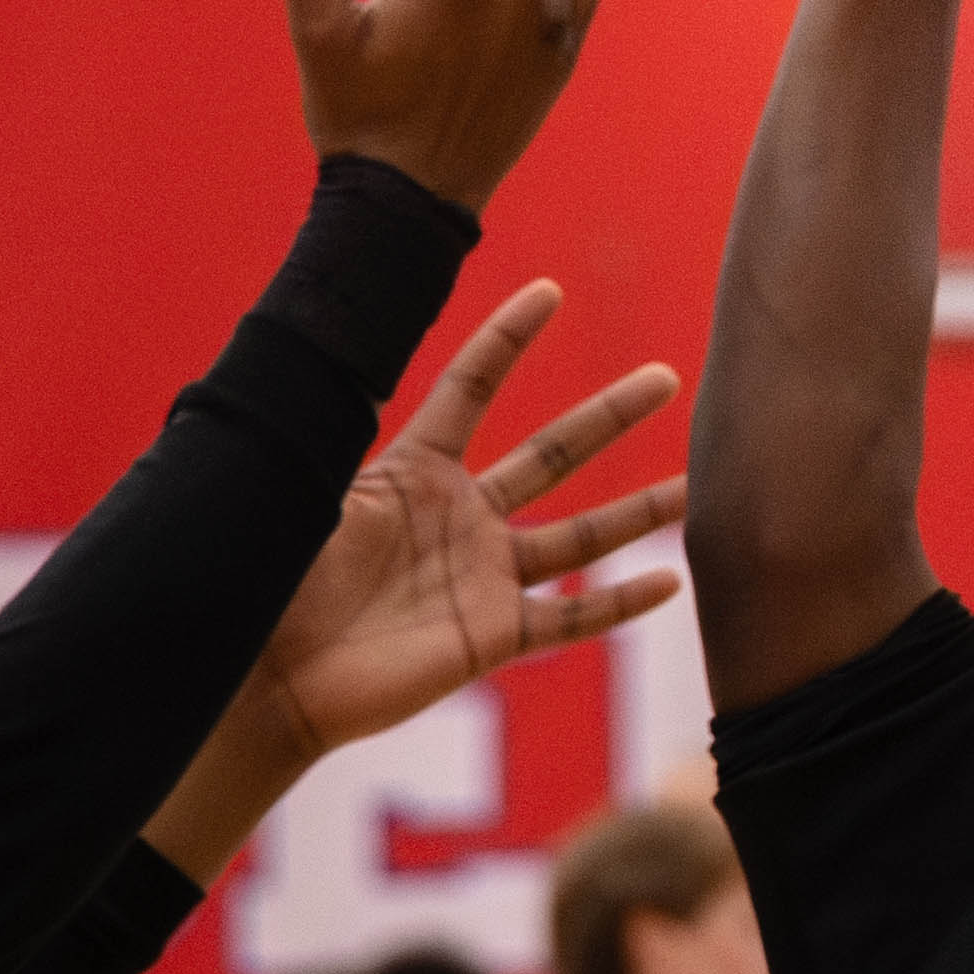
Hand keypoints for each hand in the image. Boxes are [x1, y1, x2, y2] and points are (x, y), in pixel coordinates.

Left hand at [150, 282, 682, 882]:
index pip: (471, 390)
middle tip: (665, 378)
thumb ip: (334, 442)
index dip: (507, 341)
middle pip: (550, 454)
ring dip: (639, 511)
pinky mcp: (492, 636)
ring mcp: (483, 577)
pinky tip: (671, 582)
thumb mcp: (307, 499)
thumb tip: (324, 367)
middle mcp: (460, 519)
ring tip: (698, 484)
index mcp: (412, 473)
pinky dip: (620, 603)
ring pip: (580, 537)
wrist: (276, 682)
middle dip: (609, 416)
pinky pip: (570, 617)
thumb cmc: (275, 587)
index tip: (550, 291)